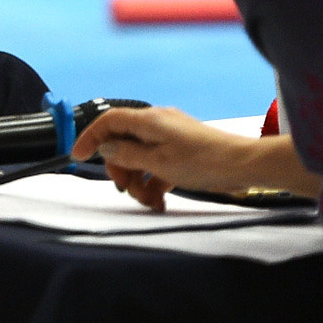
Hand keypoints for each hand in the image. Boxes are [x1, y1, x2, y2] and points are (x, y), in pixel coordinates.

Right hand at [73, 105, 259, 211]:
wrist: (244, 166)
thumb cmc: (201, 162)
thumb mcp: (158, 162)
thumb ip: (127, 154)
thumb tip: (105, 148)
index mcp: (148, 120)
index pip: (108, 122)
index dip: (90, 137)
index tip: (78, 157)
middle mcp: (157, 123)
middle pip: (123, 142)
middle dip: (120, 168)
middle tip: (127, 190)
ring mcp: (170, 137)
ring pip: (140, 156)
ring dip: (139, 180)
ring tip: (149, 202)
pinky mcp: (182, 151)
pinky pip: (157, 164)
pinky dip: (154, 181)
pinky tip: (160, 201)